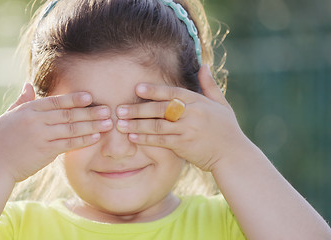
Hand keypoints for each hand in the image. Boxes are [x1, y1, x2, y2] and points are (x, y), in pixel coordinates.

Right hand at [0, 83, 111, 181]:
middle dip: (90, 112)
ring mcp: (41, 136)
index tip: (90, 97)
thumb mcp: (9, 116)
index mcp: (29, 109)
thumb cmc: (2, 140)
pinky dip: (84, 140)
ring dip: (92, 126)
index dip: (74, 99)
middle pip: (68, 114)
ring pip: (72, 128)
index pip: (56, 102)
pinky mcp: (46, 151)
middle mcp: (36, 120)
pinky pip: (69, 144)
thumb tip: (28, 85)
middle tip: (108, 110)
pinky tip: (97, 137)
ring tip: (108, 123)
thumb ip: (22, 101)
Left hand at [116, 65, 246, 170]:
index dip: (154, 90)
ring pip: (157, 125)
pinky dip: (146, 139)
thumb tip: (203, 65)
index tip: (137, 88)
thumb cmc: (227, 129)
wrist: (234, 155)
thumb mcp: (222, 104)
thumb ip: (209, 85)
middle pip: (160, 109)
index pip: (173, 93)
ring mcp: (187, 130)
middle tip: (119, 109)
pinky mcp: (184, 146)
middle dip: (138, 109)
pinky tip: (133, 138)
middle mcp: (192, 114)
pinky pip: (161, 141)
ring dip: (137, 125)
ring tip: (120, 124)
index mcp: (199, 102)